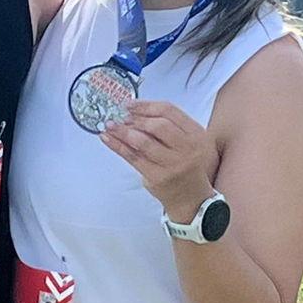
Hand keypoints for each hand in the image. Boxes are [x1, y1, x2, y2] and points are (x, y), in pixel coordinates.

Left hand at [99, 100, 218, 221]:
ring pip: (143, 142)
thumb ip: (169, 126)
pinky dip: (117, 146)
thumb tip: (134, 112)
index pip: (170, 111)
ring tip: (110, 125)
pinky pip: (133, 158)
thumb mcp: (187, 142)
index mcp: (196, 134)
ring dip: (123, 131)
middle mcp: (187, 148)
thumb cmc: (186, 165)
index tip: (130, 105)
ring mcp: (172, 164)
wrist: (191, 198)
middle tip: (121, 117)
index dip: (147, 105)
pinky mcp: (157, 177)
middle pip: (158, 125)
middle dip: (136, 119)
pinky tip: (107, 138)